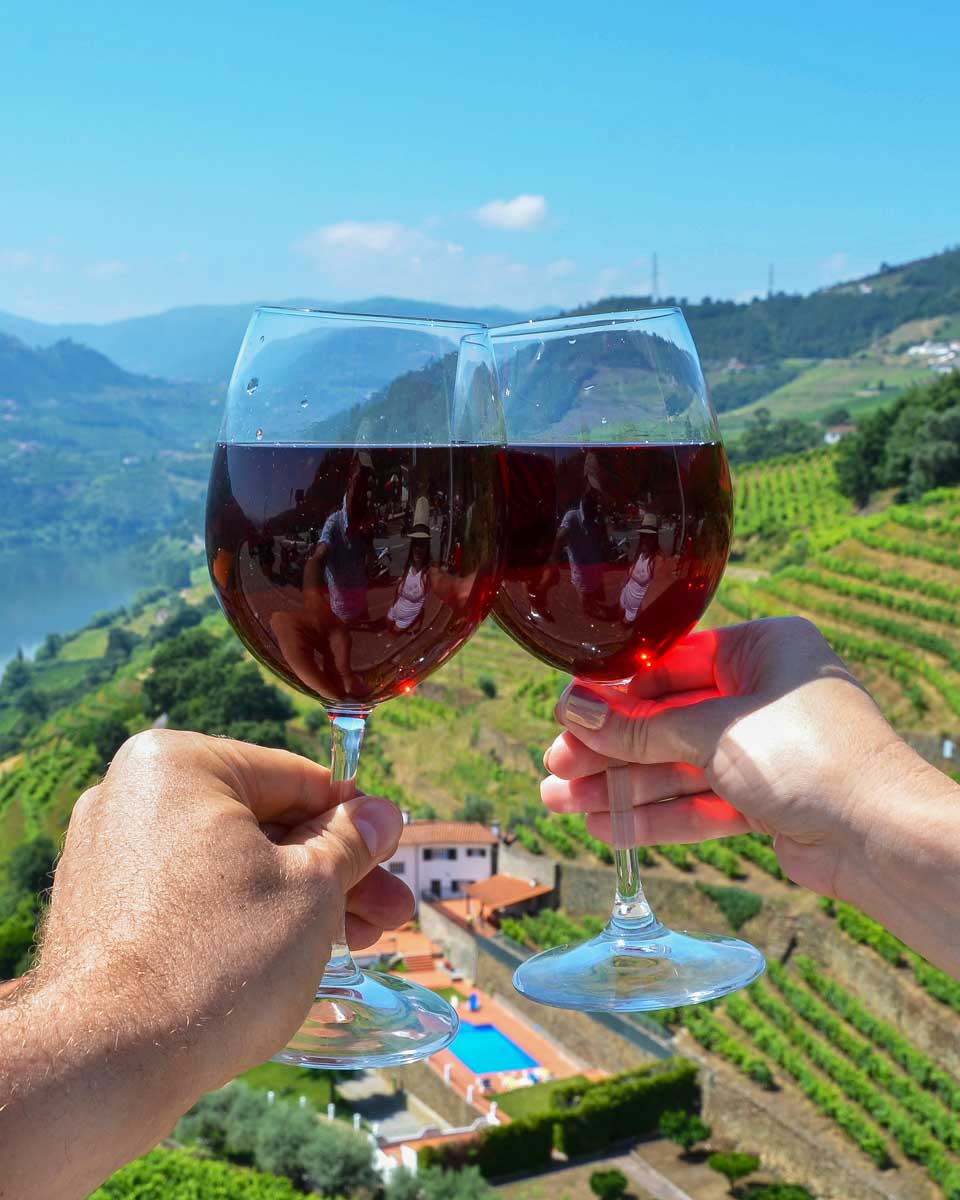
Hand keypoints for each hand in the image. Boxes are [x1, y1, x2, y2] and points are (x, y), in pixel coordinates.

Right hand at [542, 617, 920, 898]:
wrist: (882, 838)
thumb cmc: (810, 757)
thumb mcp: (712, 730)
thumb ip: (640, 726)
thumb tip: (572, 711)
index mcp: (763, 649)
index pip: (668, 665)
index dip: (613, 694)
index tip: (564, 714)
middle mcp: (764, 694)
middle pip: (667, 720)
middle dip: (609, 749)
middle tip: (554, 767)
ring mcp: (765, 749)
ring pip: (677, 766)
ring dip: (621, 787)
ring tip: (561, 803)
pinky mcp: (766, 799)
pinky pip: (698, 802)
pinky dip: (656, 816)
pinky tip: (606, 827)